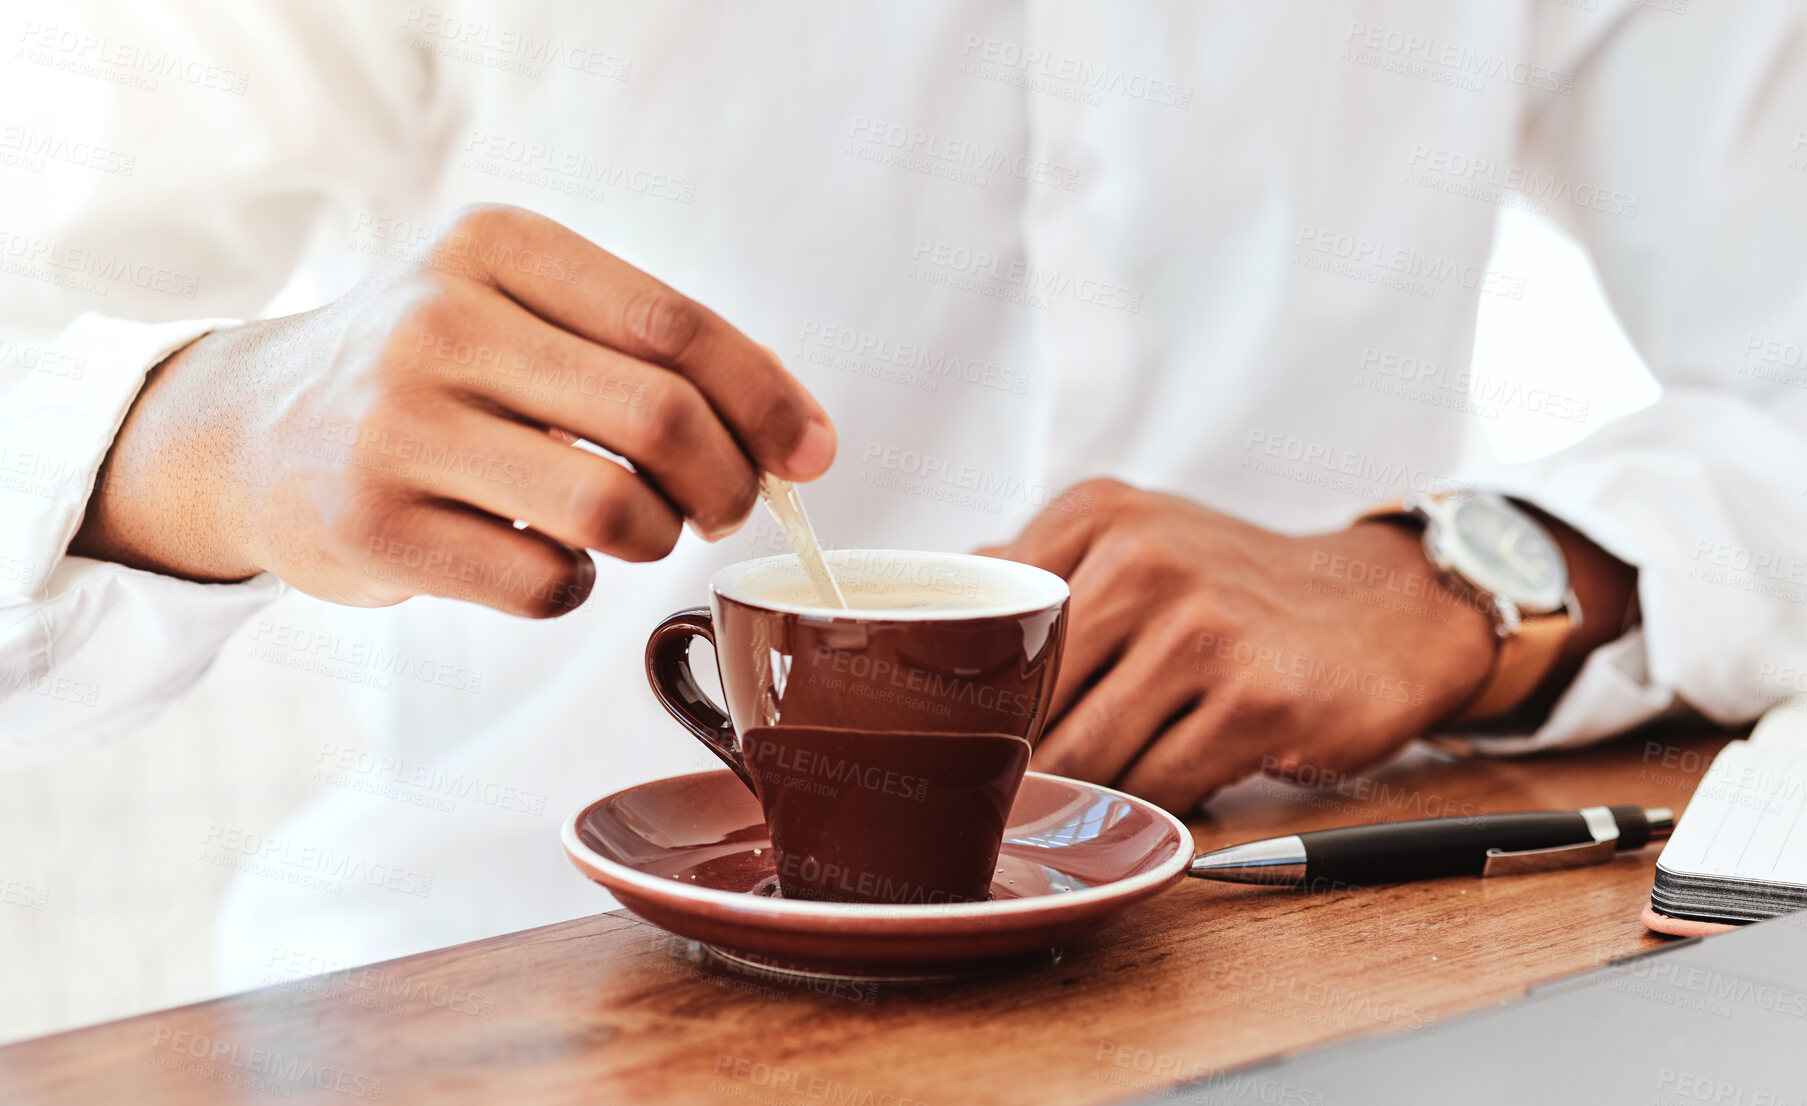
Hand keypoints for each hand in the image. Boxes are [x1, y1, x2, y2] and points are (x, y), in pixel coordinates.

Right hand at [72, 204, 834, 616]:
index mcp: (497, 249)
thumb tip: (803, 442)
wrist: (254, 430)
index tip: (812, 454)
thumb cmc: (431, 375)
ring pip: (613, 510)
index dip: (768, 400)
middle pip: (661, 417)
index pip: (676, 327)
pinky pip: (546, 585)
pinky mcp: (372, 525)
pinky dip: (576, 588)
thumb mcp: (519, 310)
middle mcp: (440, 322)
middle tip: (726, 509)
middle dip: (729, 483)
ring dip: (654, 539)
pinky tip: (545, 560)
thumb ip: (647, 354)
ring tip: (630, 528)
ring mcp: (398, 425)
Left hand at [981, 480, 1498, 812]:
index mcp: (1095, 516)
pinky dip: (1149, 806)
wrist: (1390, 608)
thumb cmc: (1238, 589)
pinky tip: (1160, 795)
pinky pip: (1160, 786)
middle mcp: (1143, 559)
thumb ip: (1031, 576)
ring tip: (1092, 797)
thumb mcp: (1135, 542)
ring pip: (1087, 755)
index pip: (986, 631)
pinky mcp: (1257, 700)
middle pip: (1028, 702)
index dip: (965, 703)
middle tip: (1014, 795)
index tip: (955, 745)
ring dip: (1086, 792)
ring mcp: (1203, 628)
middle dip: (1018, 760)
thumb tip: (918, 625)